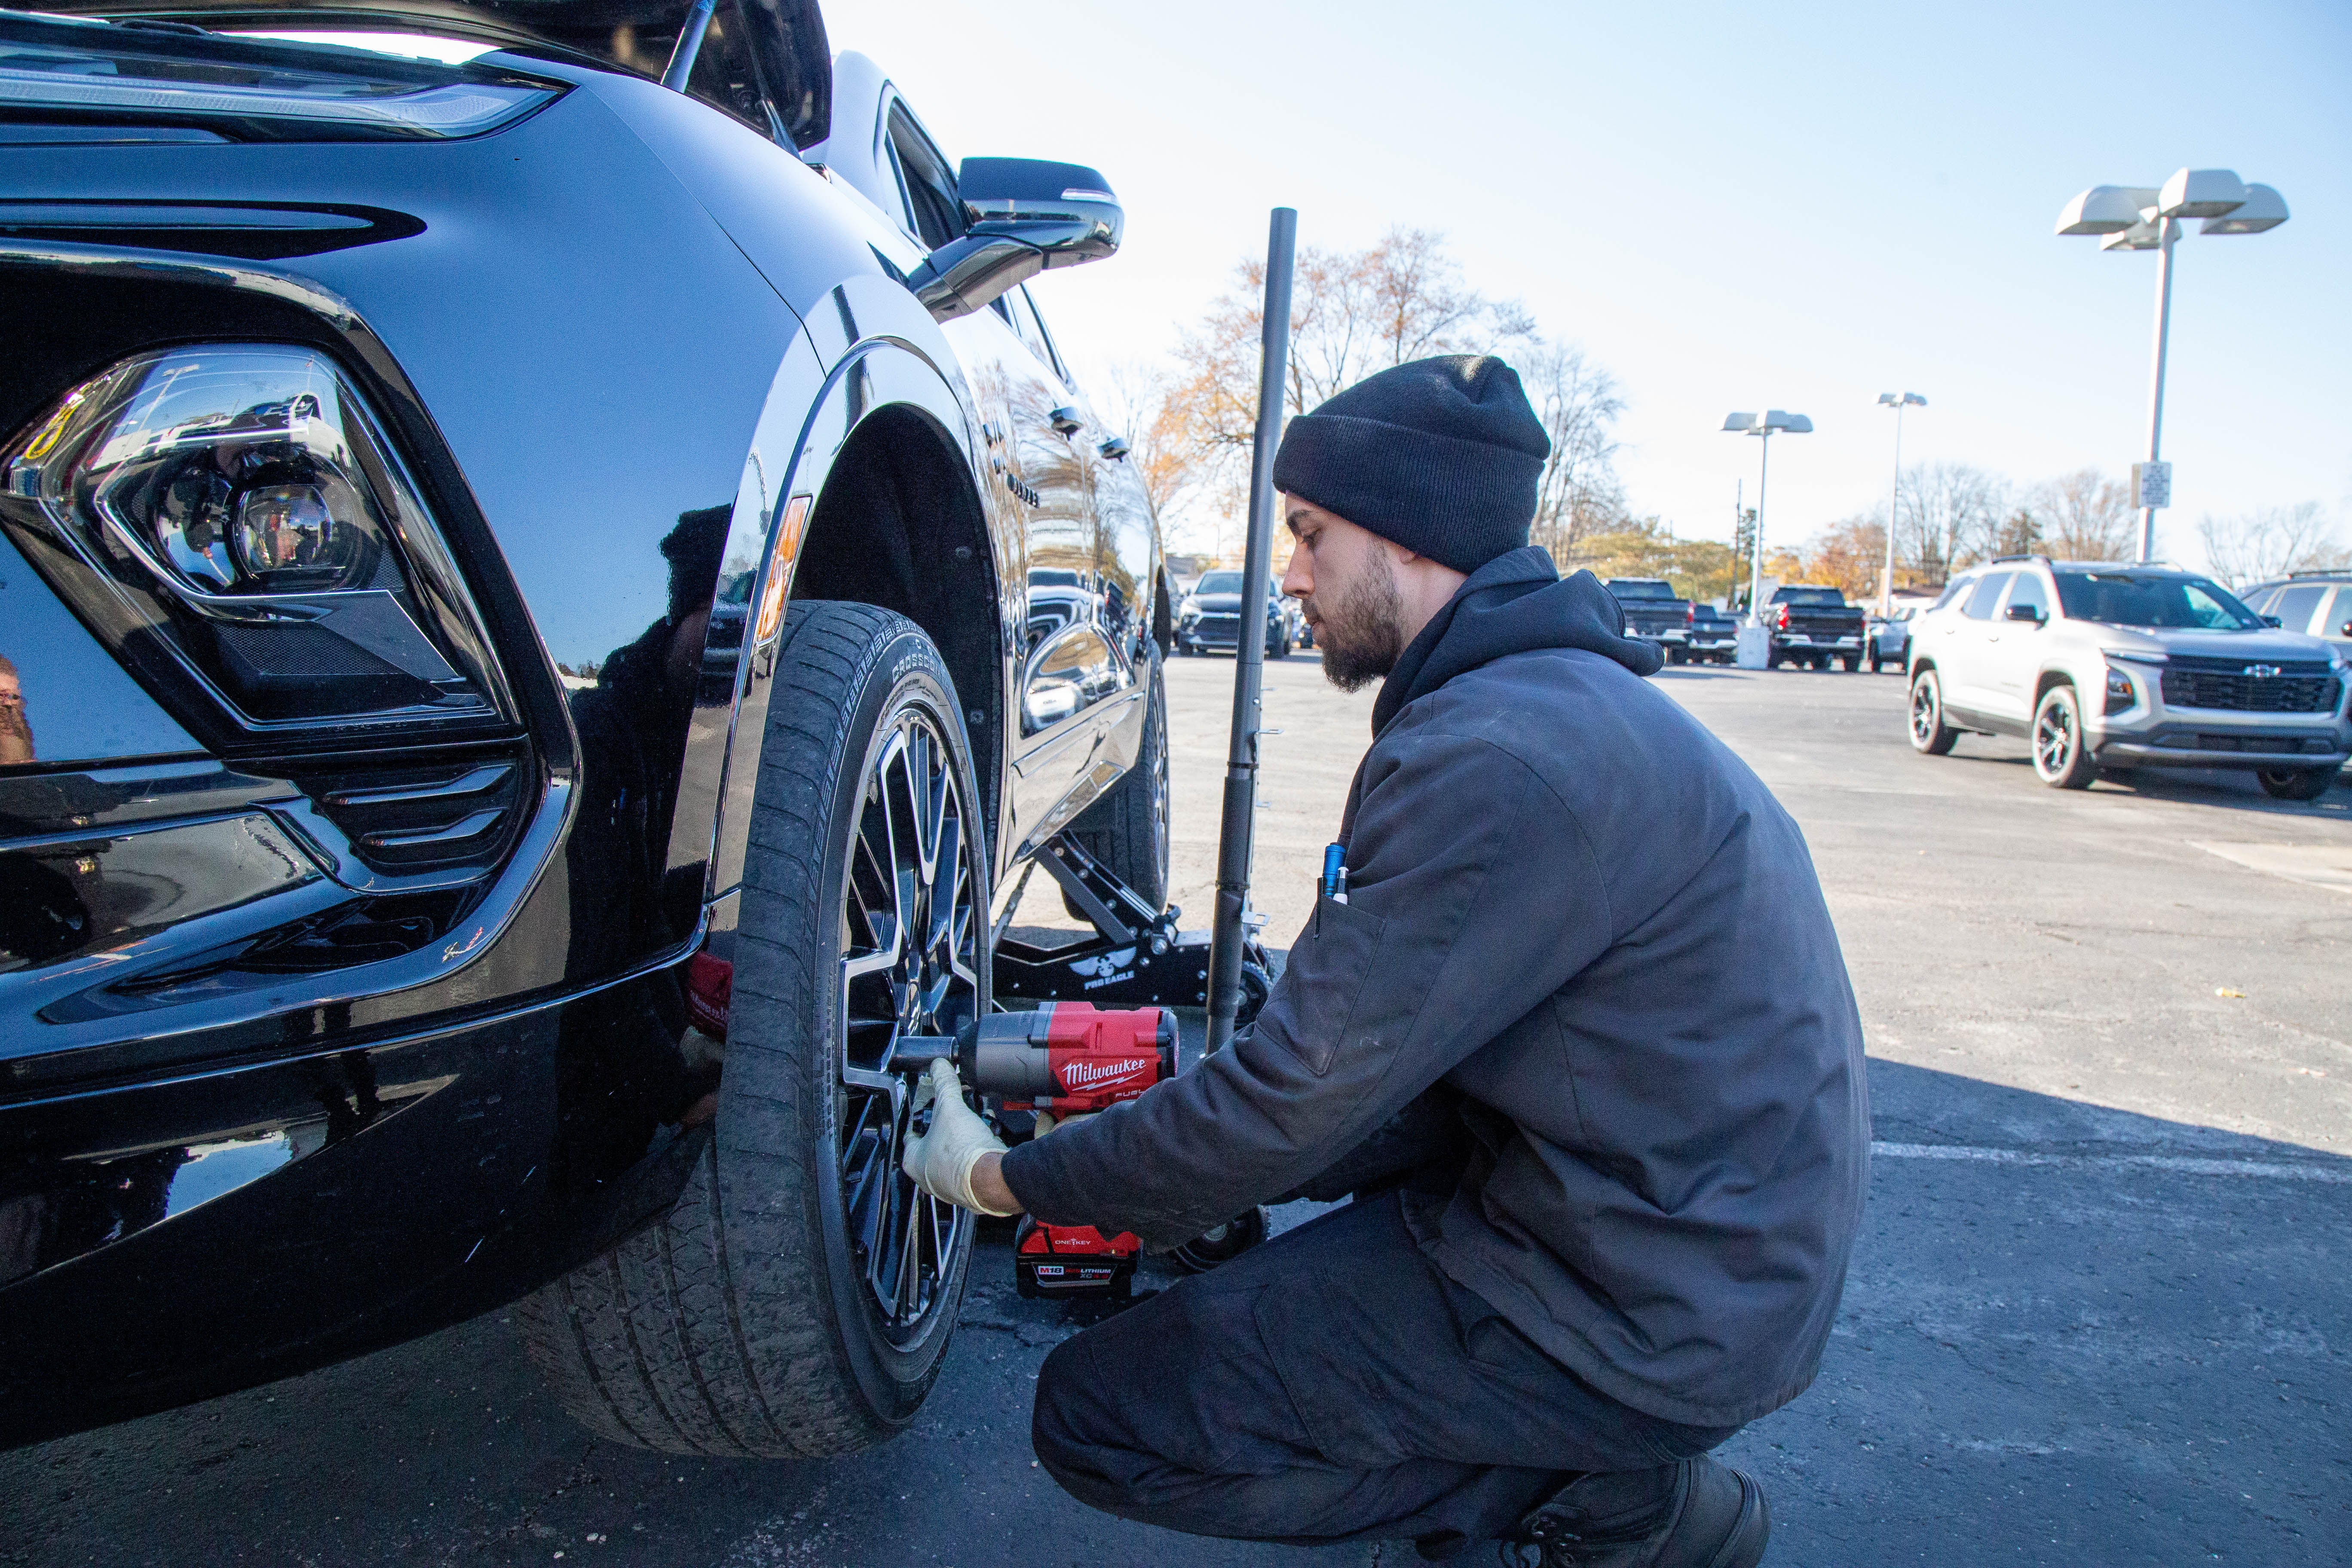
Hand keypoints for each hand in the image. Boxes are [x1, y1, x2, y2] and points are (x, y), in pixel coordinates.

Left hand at [901, 1059, 1019, 1215]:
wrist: (990, 1177)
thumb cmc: (961, 1151)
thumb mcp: (950, 1106)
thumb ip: (944, 1083)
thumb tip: (940, 1066)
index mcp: (913, 1160)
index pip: (910, 1133)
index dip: (920, 1117)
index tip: (928, 1107)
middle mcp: (928, 1177)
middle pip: (933, 1144)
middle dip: (946, 1127)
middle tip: (955, 1113)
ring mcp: (949, 1185)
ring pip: (953, 1155)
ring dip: (963, 1139)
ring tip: (974, 1123)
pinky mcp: (970, 1189)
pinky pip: (971, 1165)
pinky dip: (977, 1152)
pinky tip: (986, 1139)